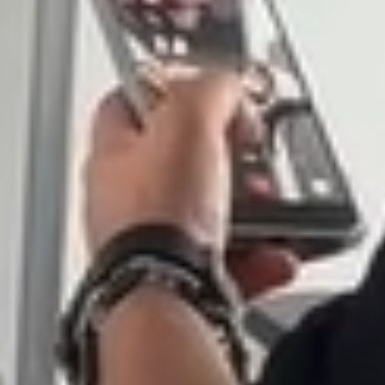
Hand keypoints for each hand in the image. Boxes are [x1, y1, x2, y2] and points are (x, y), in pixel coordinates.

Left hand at [84, 70, 300, 298]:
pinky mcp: (178, 286)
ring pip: (208, 216)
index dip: (169, 85)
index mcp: (111, 156)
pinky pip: (228, 266)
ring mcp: (149, 248)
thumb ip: (210, 88)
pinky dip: (259, 260)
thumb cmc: (157, 216)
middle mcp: (123, 204)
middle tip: (248, 153)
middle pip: (178, 162)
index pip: (129, 100)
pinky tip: (274, 255)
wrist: (165, 298)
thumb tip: (226, 87)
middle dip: (225, 156)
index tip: (204, 85)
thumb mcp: (189, 119)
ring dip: (250, 211)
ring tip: (269, 207)